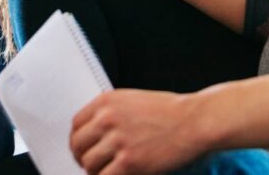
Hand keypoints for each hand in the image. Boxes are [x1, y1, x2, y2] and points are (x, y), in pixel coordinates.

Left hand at [71, 89, 205, 174]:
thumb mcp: (133, 100)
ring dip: (95, 170)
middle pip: (78, 145)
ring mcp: (117, 141)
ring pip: (88, 164)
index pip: (76, 124)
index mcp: (107, 101)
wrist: (193, 121)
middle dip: (82, 156)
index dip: (78, 139)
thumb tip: (94, 132)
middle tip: (91, 164)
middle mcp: (108, 119)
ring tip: (107, 171)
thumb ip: (111, 112)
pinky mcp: (128, 162)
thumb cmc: (170, 111)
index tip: (83, 148)